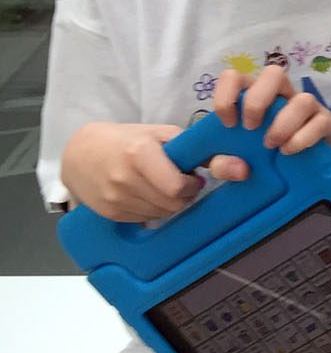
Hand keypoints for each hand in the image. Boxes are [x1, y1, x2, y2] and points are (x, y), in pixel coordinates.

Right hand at [60, 121, 199, 221]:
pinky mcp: (109, 213)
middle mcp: (125, 179)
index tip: (193, 178)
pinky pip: (144, 219)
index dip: (192, 186)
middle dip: (184, 196)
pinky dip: (153, 210)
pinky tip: (147, 194)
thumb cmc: (126, 140)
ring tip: (162, 187)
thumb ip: (192, 148)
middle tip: (182, 184)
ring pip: (160, 214)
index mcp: (139, 154)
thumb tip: (229, 165)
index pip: (177, 188)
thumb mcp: (160, 133)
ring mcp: (114, 198)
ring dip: (169, 204)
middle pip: (171, 204)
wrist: (79, 153)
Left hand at [210, 65, 330, 180]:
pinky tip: (288, 151)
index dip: (226, 96)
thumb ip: (223, 167)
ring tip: (271, 145)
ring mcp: (306, 107)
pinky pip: (320, 122)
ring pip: (303, 98)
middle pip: (273, 73)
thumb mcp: (236, 164)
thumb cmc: (266, 156)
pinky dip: (302, 138)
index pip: (235, 77)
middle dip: (257, 101)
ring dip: (283, 124)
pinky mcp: (326, 123)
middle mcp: (281, 95)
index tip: (229, 124)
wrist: (312, 165)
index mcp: (254, 96)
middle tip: (250, 128)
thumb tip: (239, 168)